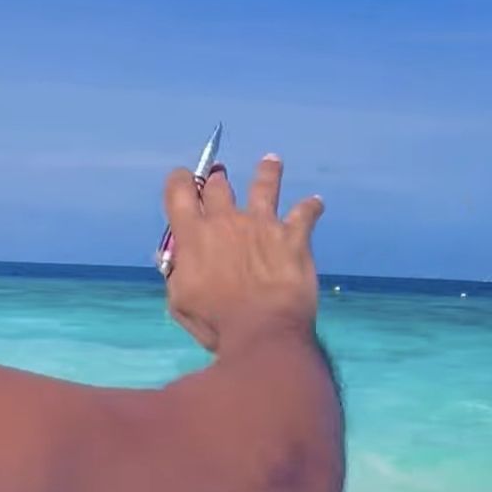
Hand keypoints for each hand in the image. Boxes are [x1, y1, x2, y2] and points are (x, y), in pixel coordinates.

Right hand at [162, 155, 323, 355]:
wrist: (262, 331)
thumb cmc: (216, 322)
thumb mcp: (180, 302)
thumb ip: (176, 274)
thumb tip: (174, 257)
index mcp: (194, 235)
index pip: (179, 192)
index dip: (180, 181)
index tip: (184, 179)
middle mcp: (226, 221)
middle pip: (219, 186)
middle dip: (218, 179)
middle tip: (221, 175)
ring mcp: (262, 224)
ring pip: (264, 186)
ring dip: (267, 172)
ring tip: (271, 161)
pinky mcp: (293, 236)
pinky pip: (305, 213)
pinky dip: (311, 207)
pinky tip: (317, 202)